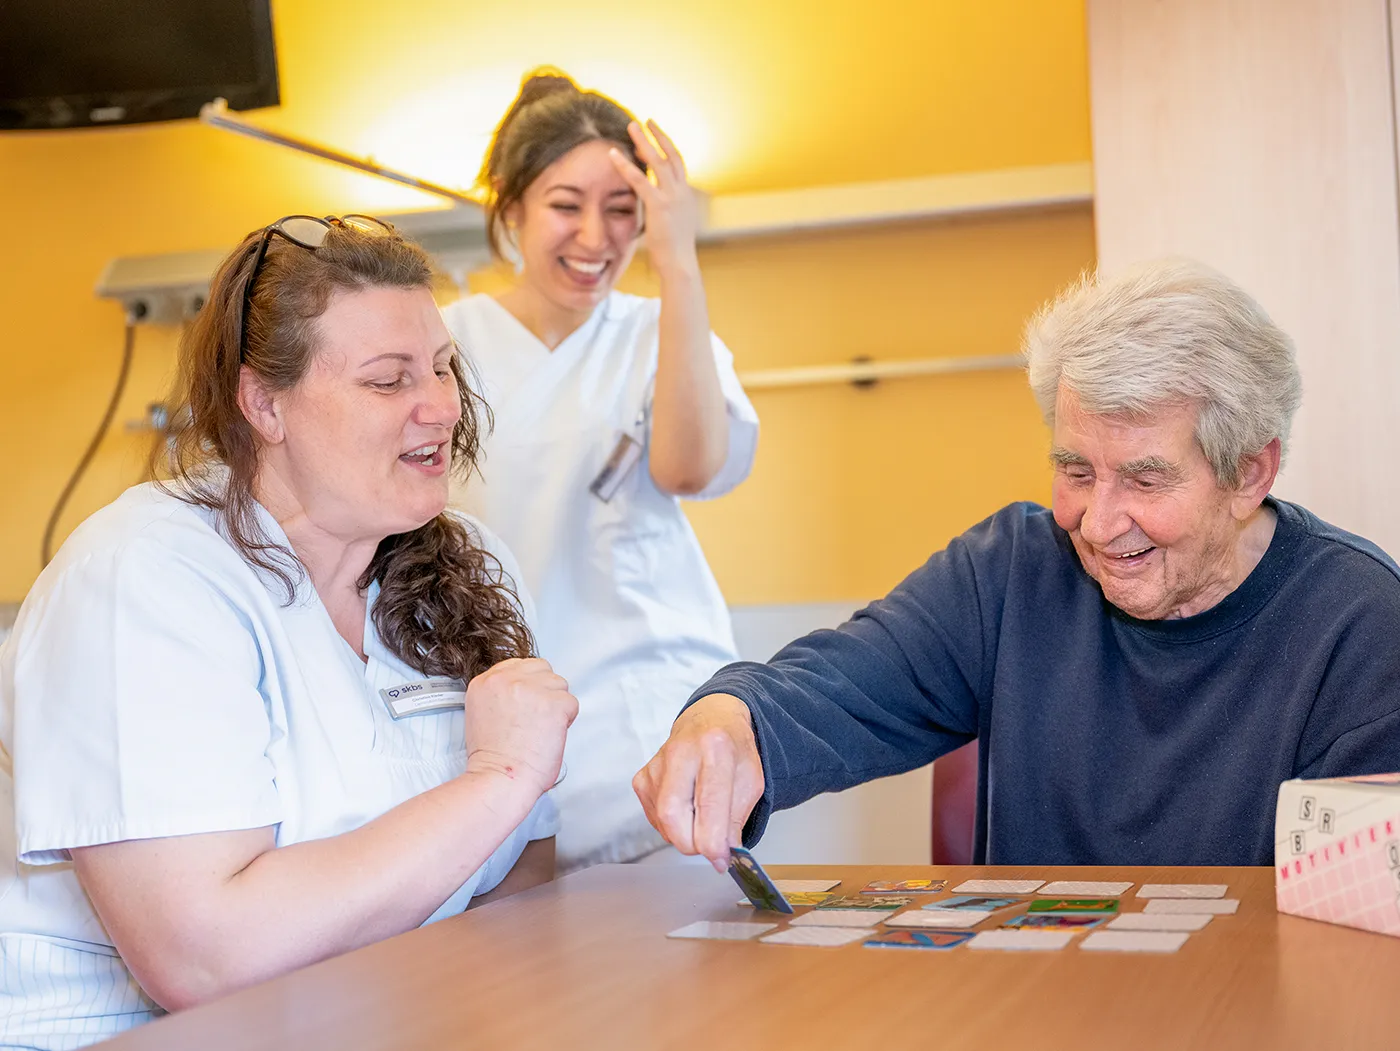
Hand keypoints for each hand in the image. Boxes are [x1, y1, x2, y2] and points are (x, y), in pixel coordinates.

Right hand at [464, 658, 577, 799]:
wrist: (499, 778)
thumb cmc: (493, 757)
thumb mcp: (482, 713)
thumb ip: (501, 693)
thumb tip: (526, 688)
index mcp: (485, 681)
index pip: (519, 665)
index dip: (529, 686)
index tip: (527, 705)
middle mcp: (505, 679)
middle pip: (542, 670)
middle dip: (544, 691)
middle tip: (536, 718)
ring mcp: (530, 689)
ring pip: (559, 685)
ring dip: (556, 705)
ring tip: (540, 729)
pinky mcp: (553, 703)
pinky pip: (571, 703)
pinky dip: (566, 721)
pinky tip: (549, 735)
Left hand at [608, 120, 700, 276]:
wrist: (680, 266)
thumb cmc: (673, 254)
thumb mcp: (672, 227)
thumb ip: (665, 213)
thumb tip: (656, 211)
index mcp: (687, 197)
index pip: (678, 166)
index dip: (667, 150)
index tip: (655, 138)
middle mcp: (683, 193)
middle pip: (672, 156)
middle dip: (659, 136)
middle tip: (646, 120)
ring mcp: (673, 198)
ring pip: (658, 161)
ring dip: (644, 141)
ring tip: (631, 126)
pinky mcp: (659, 206)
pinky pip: (640, 181)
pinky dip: (625, 166)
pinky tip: (613, 154)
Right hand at [632, 693, 763, 871]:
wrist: (711, 721)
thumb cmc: (733, 751)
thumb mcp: (751, 782)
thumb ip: (737, 819)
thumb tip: (721, 856)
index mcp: (715, 748)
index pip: (708, 806)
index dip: (714, 843)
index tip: (721, 860)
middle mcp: (680, 752)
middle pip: (673, 818)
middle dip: (693, 843)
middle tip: (711, 843)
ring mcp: (656, 765)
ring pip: (663, 823)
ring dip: (685, 834)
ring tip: (702, 815)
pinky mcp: (642, 778)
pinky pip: (654, 818)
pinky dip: (673, 825)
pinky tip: (687, 807)